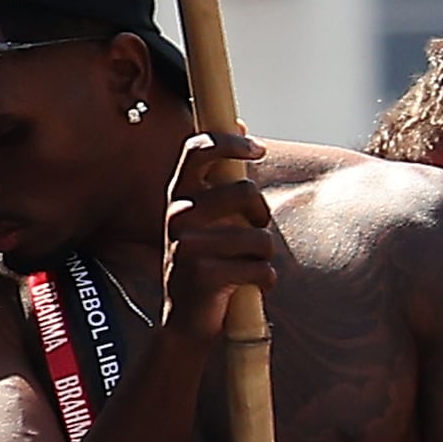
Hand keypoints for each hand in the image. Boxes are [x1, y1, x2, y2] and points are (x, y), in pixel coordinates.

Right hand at [158, 130, 279, 345]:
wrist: (185, 320)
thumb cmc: (207, 261)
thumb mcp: (208, 215)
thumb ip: (223, 177)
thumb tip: (241, 122)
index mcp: (179, 196)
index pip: (197, 150)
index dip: (229, 142)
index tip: (257, 149)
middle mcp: (178, 215)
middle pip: (246, 191)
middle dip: (261, 215)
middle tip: (253, 232)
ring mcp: (188, 245)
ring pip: (261, 237)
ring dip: (263, 257)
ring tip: (244, 266)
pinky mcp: (204, 275)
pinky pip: (261, 269)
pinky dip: (264, 281)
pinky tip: (245, 287)